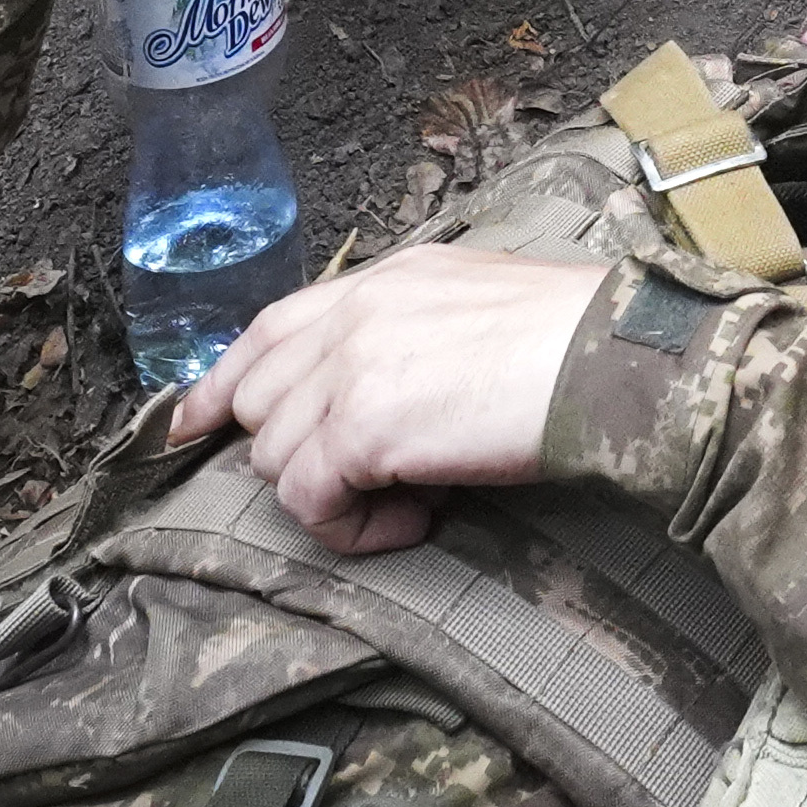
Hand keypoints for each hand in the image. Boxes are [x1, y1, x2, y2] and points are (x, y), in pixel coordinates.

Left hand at [161, 247, 600, 552]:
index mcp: (387, 278)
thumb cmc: (575, 342)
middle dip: (296, 454)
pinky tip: (414, 519)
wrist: (613, 360)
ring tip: (410, 500)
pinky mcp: (360, 426)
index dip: (223, 381)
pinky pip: (309, 500)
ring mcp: (352, 364)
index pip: (271, 327)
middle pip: (261, 399)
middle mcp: (357, 310)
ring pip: (275, 455)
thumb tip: (383, 393)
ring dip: (333, 494)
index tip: (194, 422)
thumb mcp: (477, 305)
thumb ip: (412, 330)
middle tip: (369, 482)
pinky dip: (352, 529)